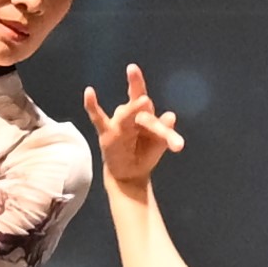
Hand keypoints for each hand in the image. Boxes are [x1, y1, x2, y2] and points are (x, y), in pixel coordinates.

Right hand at [83, 65, 187, 193]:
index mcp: (146, 116)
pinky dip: (92, 105)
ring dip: (133, 110)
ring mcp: (118, 122)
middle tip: (149, 103)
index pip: (158, 116)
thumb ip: (165, 132)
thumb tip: (171, 115)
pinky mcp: (106, 133)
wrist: (130, 174)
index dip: (168, 133)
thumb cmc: (144, 154)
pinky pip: (97, 117)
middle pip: (142, 110)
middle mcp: (132, 114)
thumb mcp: (158, 145)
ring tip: (143, 102)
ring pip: (126, 113)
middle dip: (149, 116)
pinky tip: (89, 92)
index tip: (177, 145)